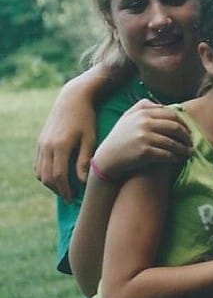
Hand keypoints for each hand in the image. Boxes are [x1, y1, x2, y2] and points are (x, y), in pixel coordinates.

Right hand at [36, 85, 97, 200]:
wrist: (72, 100)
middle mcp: (47, 146)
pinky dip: (45, 174)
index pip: (59, 175)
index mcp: (60, 146)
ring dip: (50, 183)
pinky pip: (38, 164)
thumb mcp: (90, 138)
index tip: (73, 198)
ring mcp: (41, 144)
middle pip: (47, 177)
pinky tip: (56, 177)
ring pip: (40, 172)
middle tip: (69, 197)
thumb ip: (84, 160)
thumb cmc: (86, 119)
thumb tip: (82, 182)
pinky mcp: (40, 142)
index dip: (65, 189)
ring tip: (64, 189)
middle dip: (57, 190)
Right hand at [91, 100, 191, 181]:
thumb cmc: (120, 137)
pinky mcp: (144, 152)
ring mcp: (144, 137)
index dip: (183, 123)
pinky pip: (167, 154)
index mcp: (143, 112)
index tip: (188, 130)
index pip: (171, 114)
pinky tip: (178, 159)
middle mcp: (144, 123)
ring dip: (184, 148)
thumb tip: (163, 105)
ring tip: (189, 152)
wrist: (107, 158)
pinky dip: (175, 157)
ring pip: (173, 142)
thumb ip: (143, 107)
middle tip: (191, 141)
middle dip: (186, 135)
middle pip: (175, 127)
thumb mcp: (127, 117)